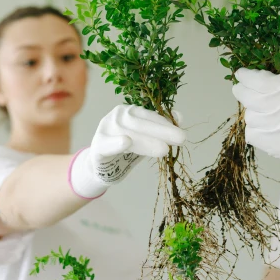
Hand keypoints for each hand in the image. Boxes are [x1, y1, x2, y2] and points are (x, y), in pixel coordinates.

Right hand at [69, 105, 184, 198]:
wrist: (103, 168)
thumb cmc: (127, 151)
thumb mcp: (146, 139)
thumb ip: (160, 129)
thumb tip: (180, 117)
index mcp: (128, 111)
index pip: (148, 116)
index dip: (165, 124)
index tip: (181, 133)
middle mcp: (115, 116)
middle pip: (139, 122)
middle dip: (161, 131)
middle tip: (180, 139)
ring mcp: (104, 130)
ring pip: (127, 133)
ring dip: (147, 141)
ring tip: (164, 149)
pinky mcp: (97, 147)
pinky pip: (106, 144)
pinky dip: (116, 143)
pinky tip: (126, 142)